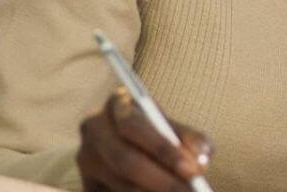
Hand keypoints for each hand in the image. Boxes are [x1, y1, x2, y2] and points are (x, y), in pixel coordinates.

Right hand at [77, 86, 213, 191]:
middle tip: (190, 191)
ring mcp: (86, 158)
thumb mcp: (178, 129)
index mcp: (117, 103)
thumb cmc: (161, 133)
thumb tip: (200, 162)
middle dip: (162, 180)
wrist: (136, 145)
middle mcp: (94, 128)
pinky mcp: (86, 184)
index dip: (163, 150)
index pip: (134, 126)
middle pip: (125, 160)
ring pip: (120, 183)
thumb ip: (193, 140)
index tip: (192, 170)